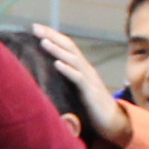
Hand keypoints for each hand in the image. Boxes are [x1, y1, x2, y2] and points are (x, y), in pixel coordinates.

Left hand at [31, 24, 130, 148]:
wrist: (113, 122)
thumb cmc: (91, 107)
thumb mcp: (76, 89)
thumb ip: (65, 79)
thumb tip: (46, 73)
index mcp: (81, 67)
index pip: (66, 46)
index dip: (52, 35)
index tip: (35, 27)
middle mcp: (86, 69)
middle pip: (69, 47)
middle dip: (52, 36)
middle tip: (35, 27)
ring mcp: (89, 79)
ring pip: (73, 59)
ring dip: (57, 50)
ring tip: (43, 42)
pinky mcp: (90, 92)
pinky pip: (78, 78)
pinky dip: (67, 70)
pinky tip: (57, 64)